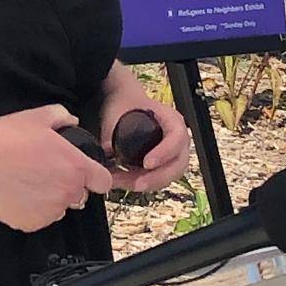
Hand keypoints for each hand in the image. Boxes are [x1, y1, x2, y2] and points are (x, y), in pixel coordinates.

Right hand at [0, 104, 112, 232]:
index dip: (95, 176)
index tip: (85, 172)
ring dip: (50, 198)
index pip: (103, 181)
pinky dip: (31, 209)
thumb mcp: (37, 116)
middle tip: (44, 170)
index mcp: (76, 166)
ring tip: (27, 180)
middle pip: (80, 195)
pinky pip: (39, 218)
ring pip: (59, 207)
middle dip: (67, 185)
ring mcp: (51, 211)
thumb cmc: (5, 139)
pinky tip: (16, 192)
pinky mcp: (32, 224)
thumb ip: (61, 116)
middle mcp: (68, 192)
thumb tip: (71, 121)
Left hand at [99, 66, 189, 193]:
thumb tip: (108, 150)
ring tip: (120, 182)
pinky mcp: (162, 165)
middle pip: (177, 165)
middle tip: (135, 184)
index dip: (165, 153)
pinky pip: (157, 179)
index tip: (147, 163)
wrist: (124, 102)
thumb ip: (113, 129)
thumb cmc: (125, 102)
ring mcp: (171, 153)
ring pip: (168, 176)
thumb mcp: (118, 109)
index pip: (177, 138)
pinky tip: (121, 181)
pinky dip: (140, 183)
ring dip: (145, 184)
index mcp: (171, 119)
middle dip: (155, 178)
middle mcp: (176, 139)